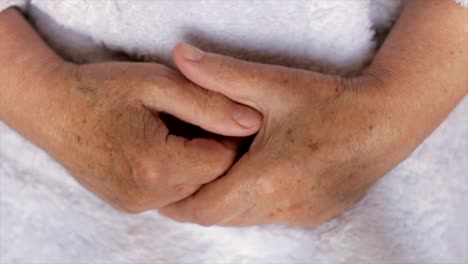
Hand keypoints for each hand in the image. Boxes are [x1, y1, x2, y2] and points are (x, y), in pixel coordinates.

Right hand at [0, 9, 262, 212]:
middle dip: (218, 150)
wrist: (52, 109)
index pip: (223, 162)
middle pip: (210, 180)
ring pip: (194, 189)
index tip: (228, 114)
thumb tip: (252, 122)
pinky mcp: (130, 205)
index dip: (233, 137)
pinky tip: (170, 147)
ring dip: (200, 163)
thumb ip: (208, 103)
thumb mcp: (158, 84)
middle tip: (208, 119)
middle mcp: (148, 195)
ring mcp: (136, 204)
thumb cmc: (102, 90)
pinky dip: (181, 172)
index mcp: (157, 166)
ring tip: (186, 131)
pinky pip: (173, 193)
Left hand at [159, 43, 445, 226]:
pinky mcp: (314, 215)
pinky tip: (256, 175)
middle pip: (220, 217)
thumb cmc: (331, 102)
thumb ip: (221, 74)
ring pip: (244, 219)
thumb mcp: (274, 84)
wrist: (388, 120)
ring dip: (226, 201)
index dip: (178, 199)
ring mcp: (300, 214)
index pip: (204, 208)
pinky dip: (252, 202)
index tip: (165, 183)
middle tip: (185, 175)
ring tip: (216, 172)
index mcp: (266, 178)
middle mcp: (282, 206)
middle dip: (198, 200)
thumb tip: (179, 57)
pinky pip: (269, 217)